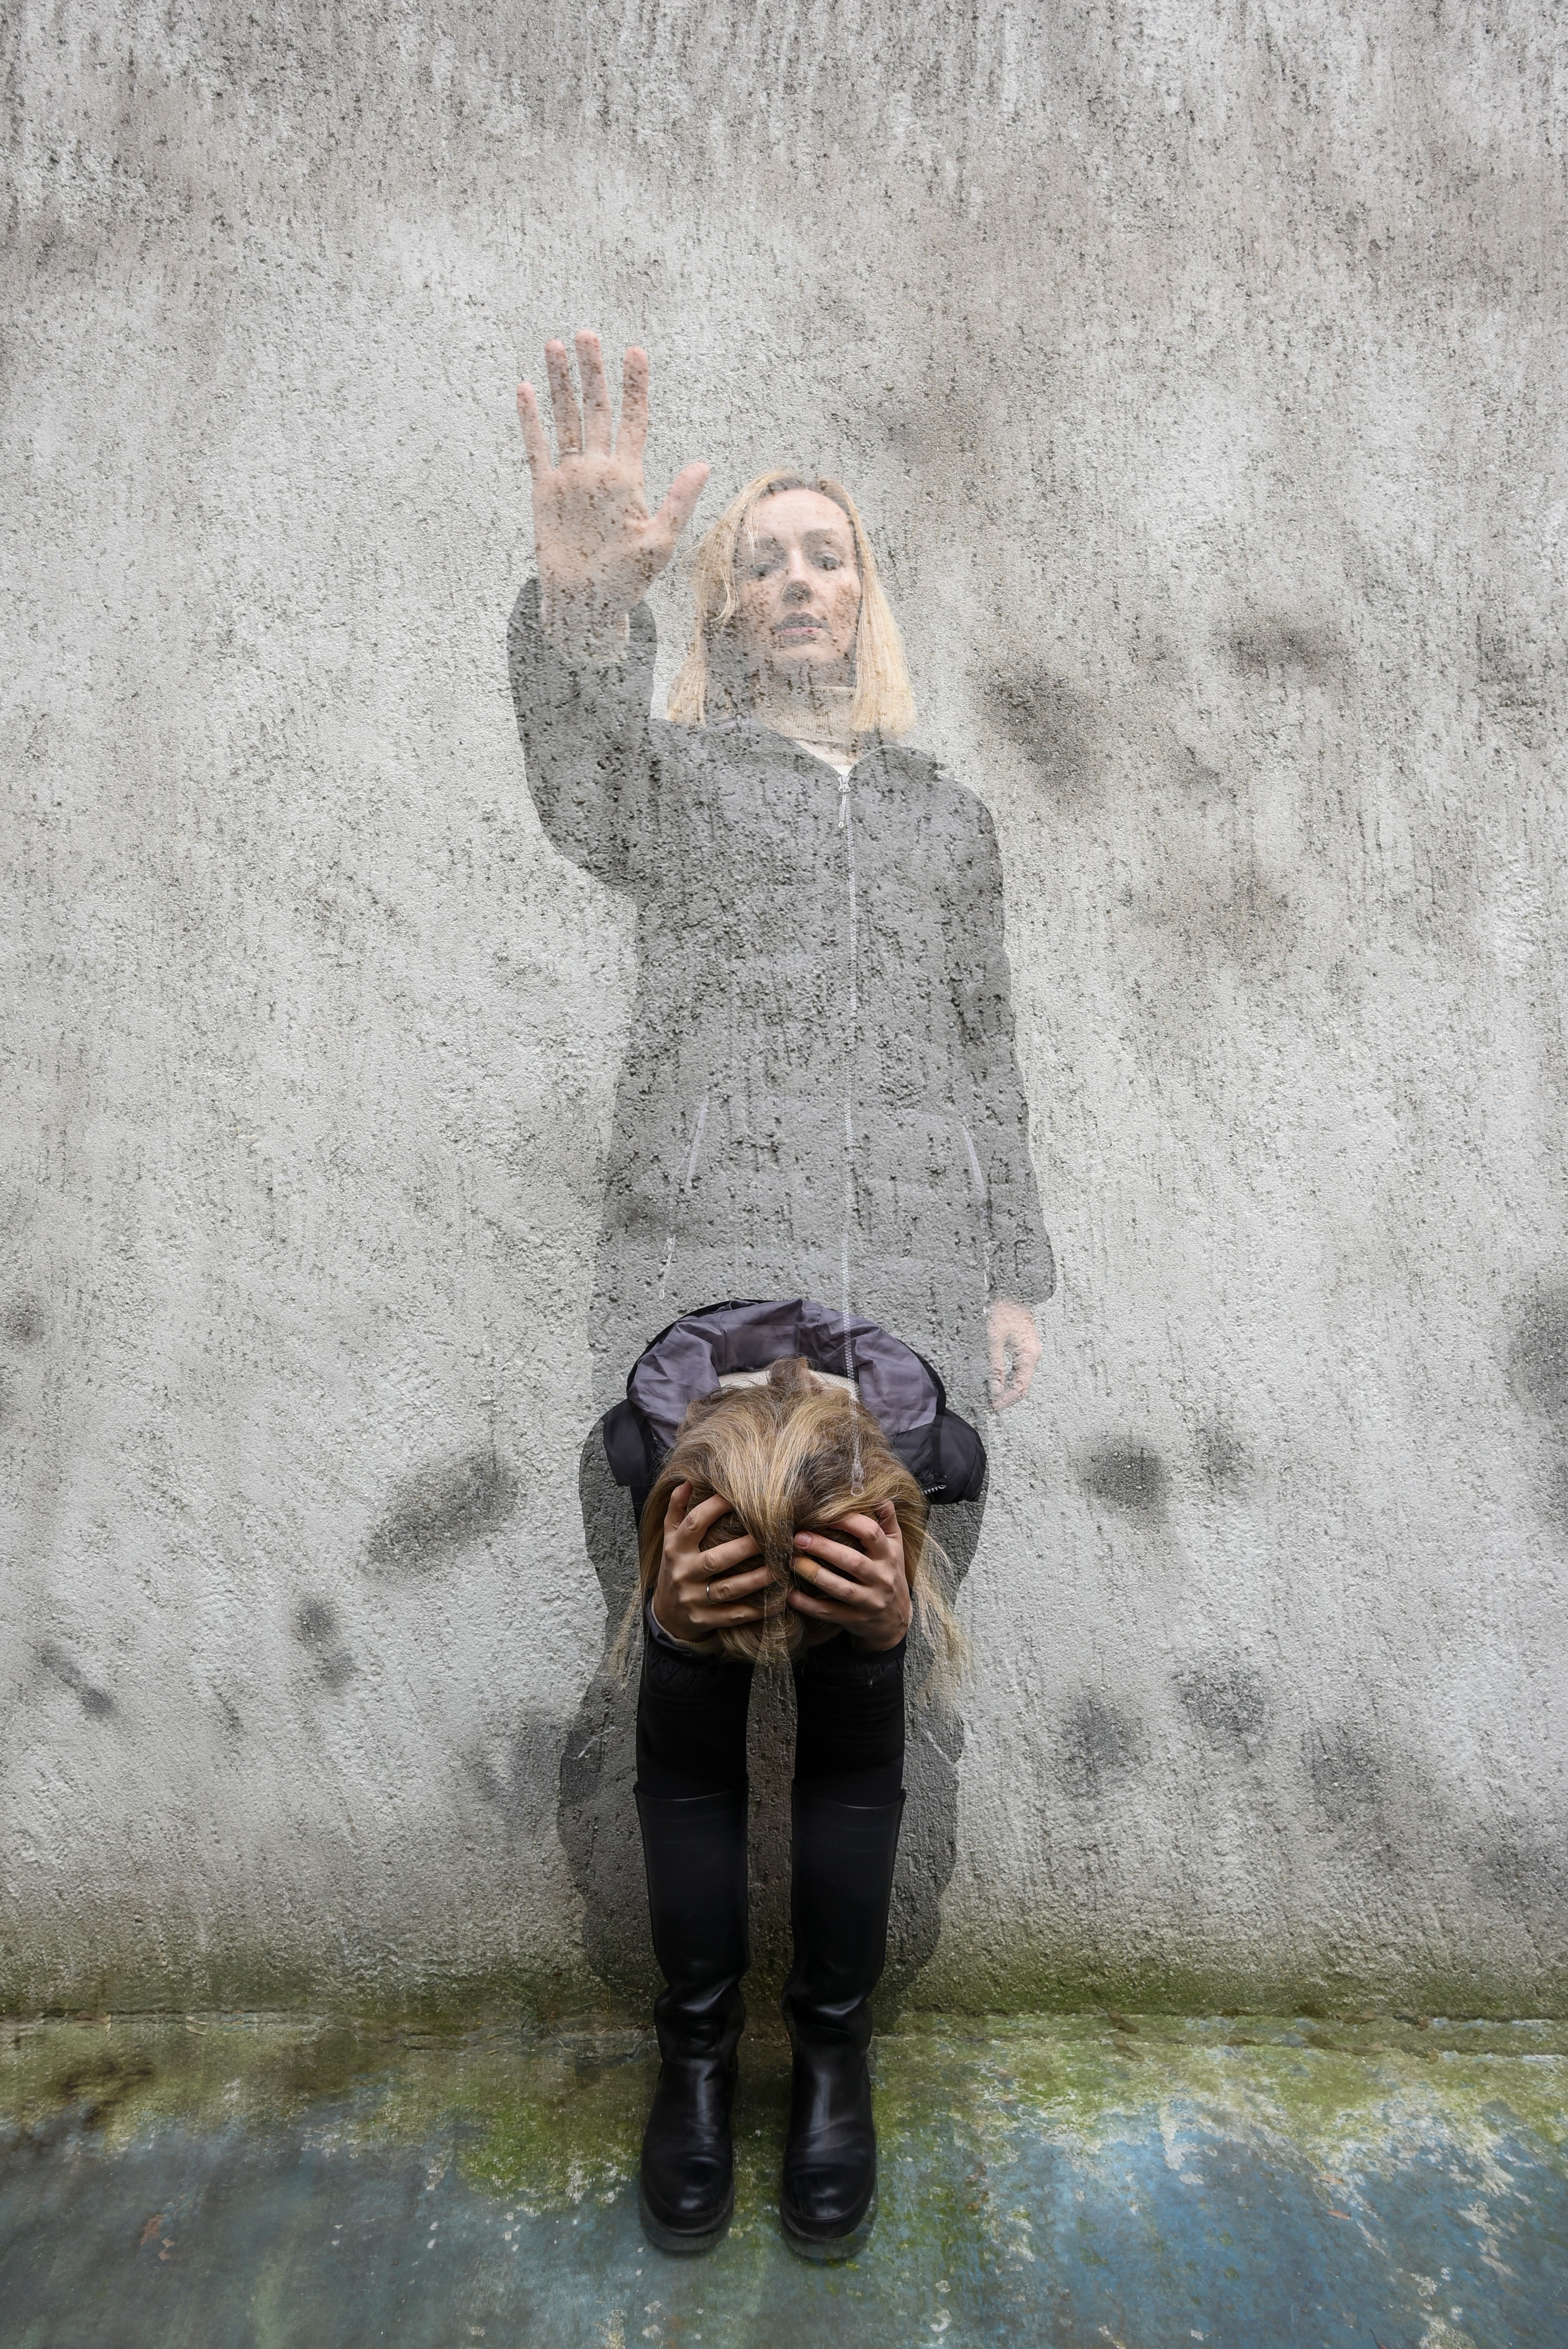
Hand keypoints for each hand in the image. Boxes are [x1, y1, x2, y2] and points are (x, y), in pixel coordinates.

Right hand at [517, 331, 709, 633]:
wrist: (585, 607)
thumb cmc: (626, 583)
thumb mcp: (659, 544)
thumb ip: (678, 502)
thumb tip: (704, 464)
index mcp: (628, 479)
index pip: (633, 422)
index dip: (634, 388)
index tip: (635, 352)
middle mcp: (599, 471)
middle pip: (596, 410)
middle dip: (593, 372)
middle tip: (588, 334)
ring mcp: (570, 479)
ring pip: (565, 420)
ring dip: (561, 385)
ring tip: (556, 346)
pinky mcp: (545, 493)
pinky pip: (537, 449)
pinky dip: (530, 421)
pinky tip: (526, 389)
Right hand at [651, 1482, 769, 1643]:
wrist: (666, 1614)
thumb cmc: (676, 1566)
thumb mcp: (670, 1538)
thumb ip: (677, 1510)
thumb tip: (687, 1481)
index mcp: (676, 1548)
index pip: (694, 1524)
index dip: (715, 1507)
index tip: (740, 1495)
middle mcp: (683, 1573)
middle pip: (715, 1559)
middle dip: (744, 1547)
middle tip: (772, 1535)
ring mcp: (694, 1599)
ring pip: (728, 1589)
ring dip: (756, 1579)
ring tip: (781, 1566)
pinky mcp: (705, 1620)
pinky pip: (735, 1615)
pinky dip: (757, 1610)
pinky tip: (780, 1600)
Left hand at [789, 1504, 911, 1650]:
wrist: (896, 1620)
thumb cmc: (890, 1574)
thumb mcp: (896, 1547)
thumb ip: (887, 1521)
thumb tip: (880, 1496)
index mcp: (889, 1555)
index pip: (871, 1534)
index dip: (848, 1521)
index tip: (824, 1514)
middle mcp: (881, 1578)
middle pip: (852, 1561)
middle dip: (824, 1548)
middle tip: (798, 1537)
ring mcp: (869, 1601)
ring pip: (841, 1589)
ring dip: (814, 1574)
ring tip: (791, 1561)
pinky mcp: (855, 1620)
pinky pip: (830, 1613)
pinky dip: (809, 1605)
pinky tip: (791, 1595)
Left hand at [988, 1297, 1039, 1409]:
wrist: (1013, 1292)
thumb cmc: (1004, 1311)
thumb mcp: (994, 1340)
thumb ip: (995, 1366)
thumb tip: (995, 1389)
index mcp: (1029, 1356)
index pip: (1020, 1387)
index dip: (1007, 1400)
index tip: (994, 1406)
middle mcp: (1034, 1355)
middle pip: (1024, 1385)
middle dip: (1009, 1397)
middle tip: (992, 1405)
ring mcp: (1033, 1351)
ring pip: (1024, 1378)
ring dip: (1010, 1388)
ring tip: (994, 1395)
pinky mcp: (1028, 1347)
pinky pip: (1022, 1369)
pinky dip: (1012, 1378)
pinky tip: (1001, 1380)